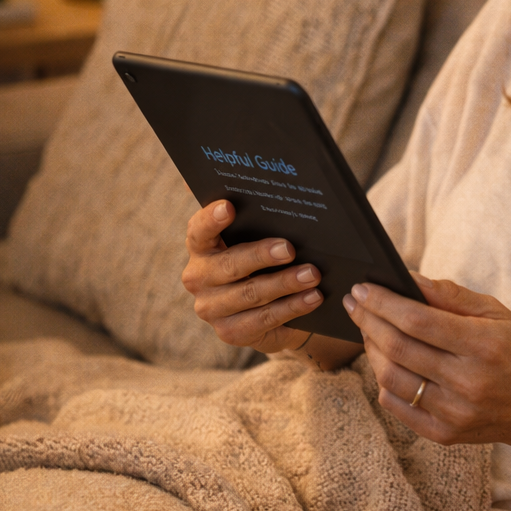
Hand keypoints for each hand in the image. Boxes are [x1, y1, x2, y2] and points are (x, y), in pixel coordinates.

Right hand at [182, 199, 332, 355]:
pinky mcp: (230, 333)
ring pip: (250, 294)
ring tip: (312, 274)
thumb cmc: (264, 263)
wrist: (272, 311)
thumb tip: (262, 178)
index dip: (211, 219)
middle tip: (290, 248)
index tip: (230, 206)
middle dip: (261, 255)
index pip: (198, 230)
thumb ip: (255, 216)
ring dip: (285, 284)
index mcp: (200, 247)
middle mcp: (198, 278)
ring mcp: (211, 309)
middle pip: (229, 265)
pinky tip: (312, 298)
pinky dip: (292, 307)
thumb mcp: (257, 238)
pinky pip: (264, 319)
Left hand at [342, 275, 510, 448]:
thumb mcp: (498, 315)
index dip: (384, 303)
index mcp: (484, 345)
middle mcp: (468, 382)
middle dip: (368, 321)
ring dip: (371, 349)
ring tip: (369, 330)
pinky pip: (396, 405)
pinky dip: (383, 380)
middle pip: (399, 348)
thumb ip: (452, 296)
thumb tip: (408, 279)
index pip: (418, 321)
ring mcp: (455, 413)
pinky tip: (385, 362)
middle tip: (355, 303)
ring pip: (391, 378)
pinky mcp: (445, 434)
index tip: (362, 289)